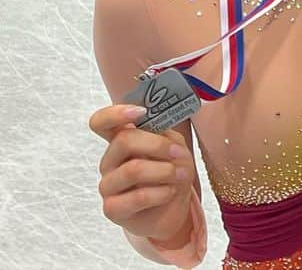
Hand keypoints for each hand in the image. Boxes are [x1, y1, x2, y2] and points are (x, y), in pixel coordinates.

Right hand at [90, 104, 195, 244]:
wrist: (173, 208)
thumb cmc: (171, 172)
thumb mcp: (174, 147)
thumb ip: (164, 134)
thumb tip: (158, 126)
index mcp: (121, 139)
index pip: (100, 121)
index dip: (115, 113)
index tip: (140, 112)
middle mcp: (109, 160)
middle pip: (123, 141)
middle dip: (158, 145)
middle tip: (178, 153)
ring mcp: (108, 185)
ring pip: (133, 169)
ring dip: (165, 170)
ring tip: (181, 175)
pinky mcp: (112, 209)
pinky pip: (138, 197)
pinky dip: (162, 192)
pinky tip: (171, 192)